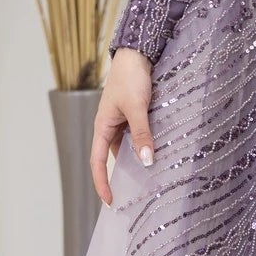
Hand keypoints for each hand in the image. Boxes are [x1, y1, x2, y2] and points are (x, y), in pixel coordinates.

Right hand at [91, 47, 154, 205]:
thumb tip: (146, 160)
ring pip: (127, 147)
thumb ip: (142, 133)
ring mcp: (122, 121)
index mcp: (102, 126)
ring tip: (150, 179)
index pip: (97, 162)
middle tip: (134, 197)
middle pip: (111, 157)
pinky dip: (145, 146)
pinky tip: (158, 153)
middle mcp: (109, 126)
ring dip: (137, 160)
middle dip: (121, 176)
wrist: (137, 54)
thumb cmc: (131, 78)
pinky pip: (137, 136)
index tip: (110, 201)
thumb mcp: (137, 107)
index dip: (101, 182)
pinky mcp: (134, 115)